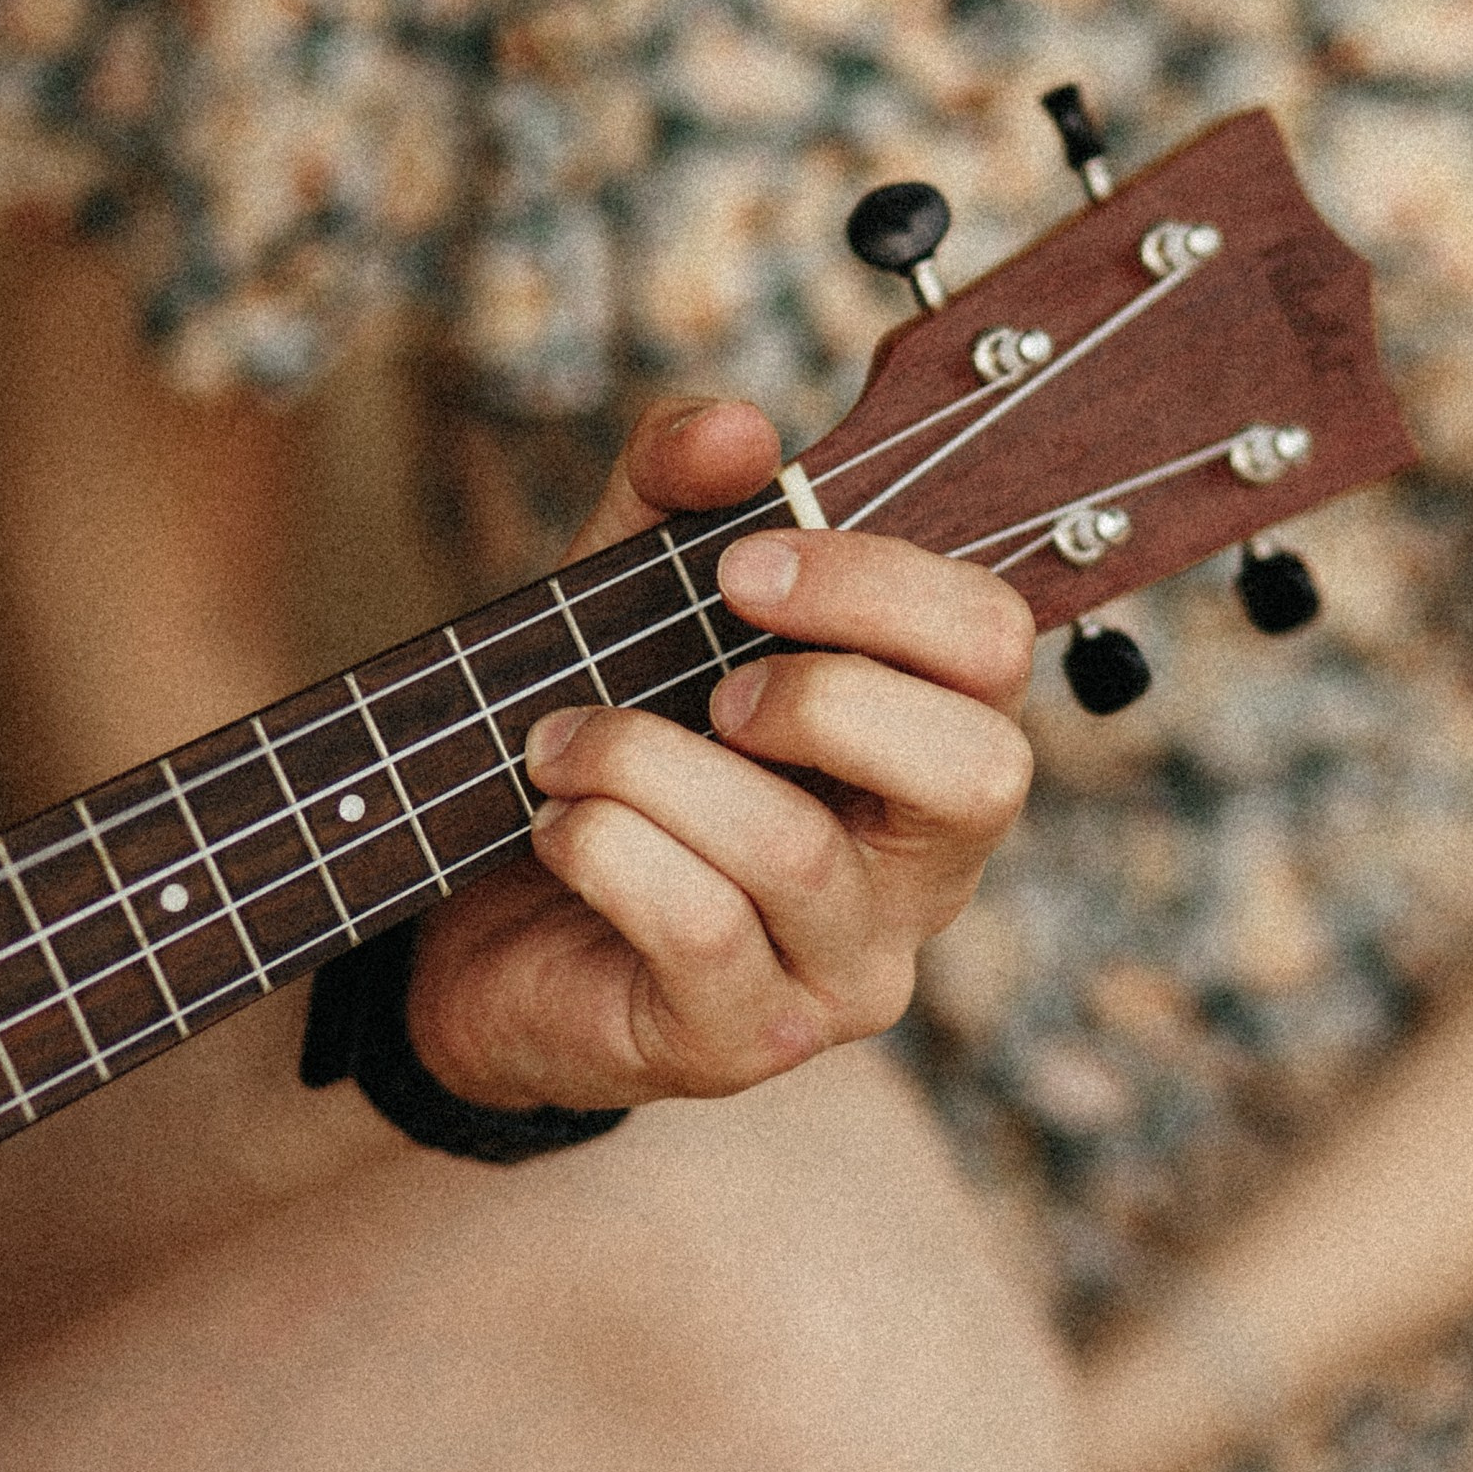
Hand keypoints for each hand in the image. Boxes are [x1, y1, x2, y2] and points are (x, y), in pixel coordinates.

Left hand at [405, 398, 1033, 1111]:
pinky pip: (697, 929)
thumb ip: (677, 490)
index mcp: (924, 742)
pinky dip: (604, 846)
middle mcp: (919, 869)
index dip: (881, 584)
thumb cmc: (604, 751)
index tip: (745, 563)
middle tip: (708, 681)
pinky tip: (555, 823)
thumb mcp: (627, 591)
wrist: (477, 927)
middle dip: (825, 695)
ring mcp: (844, 971)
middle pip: (980, 773)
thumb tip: (736, 429)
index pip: (994, 648)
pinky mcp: (745, 1041)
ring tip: (561, 746)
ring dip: (647, 765)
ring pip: (795, 853)